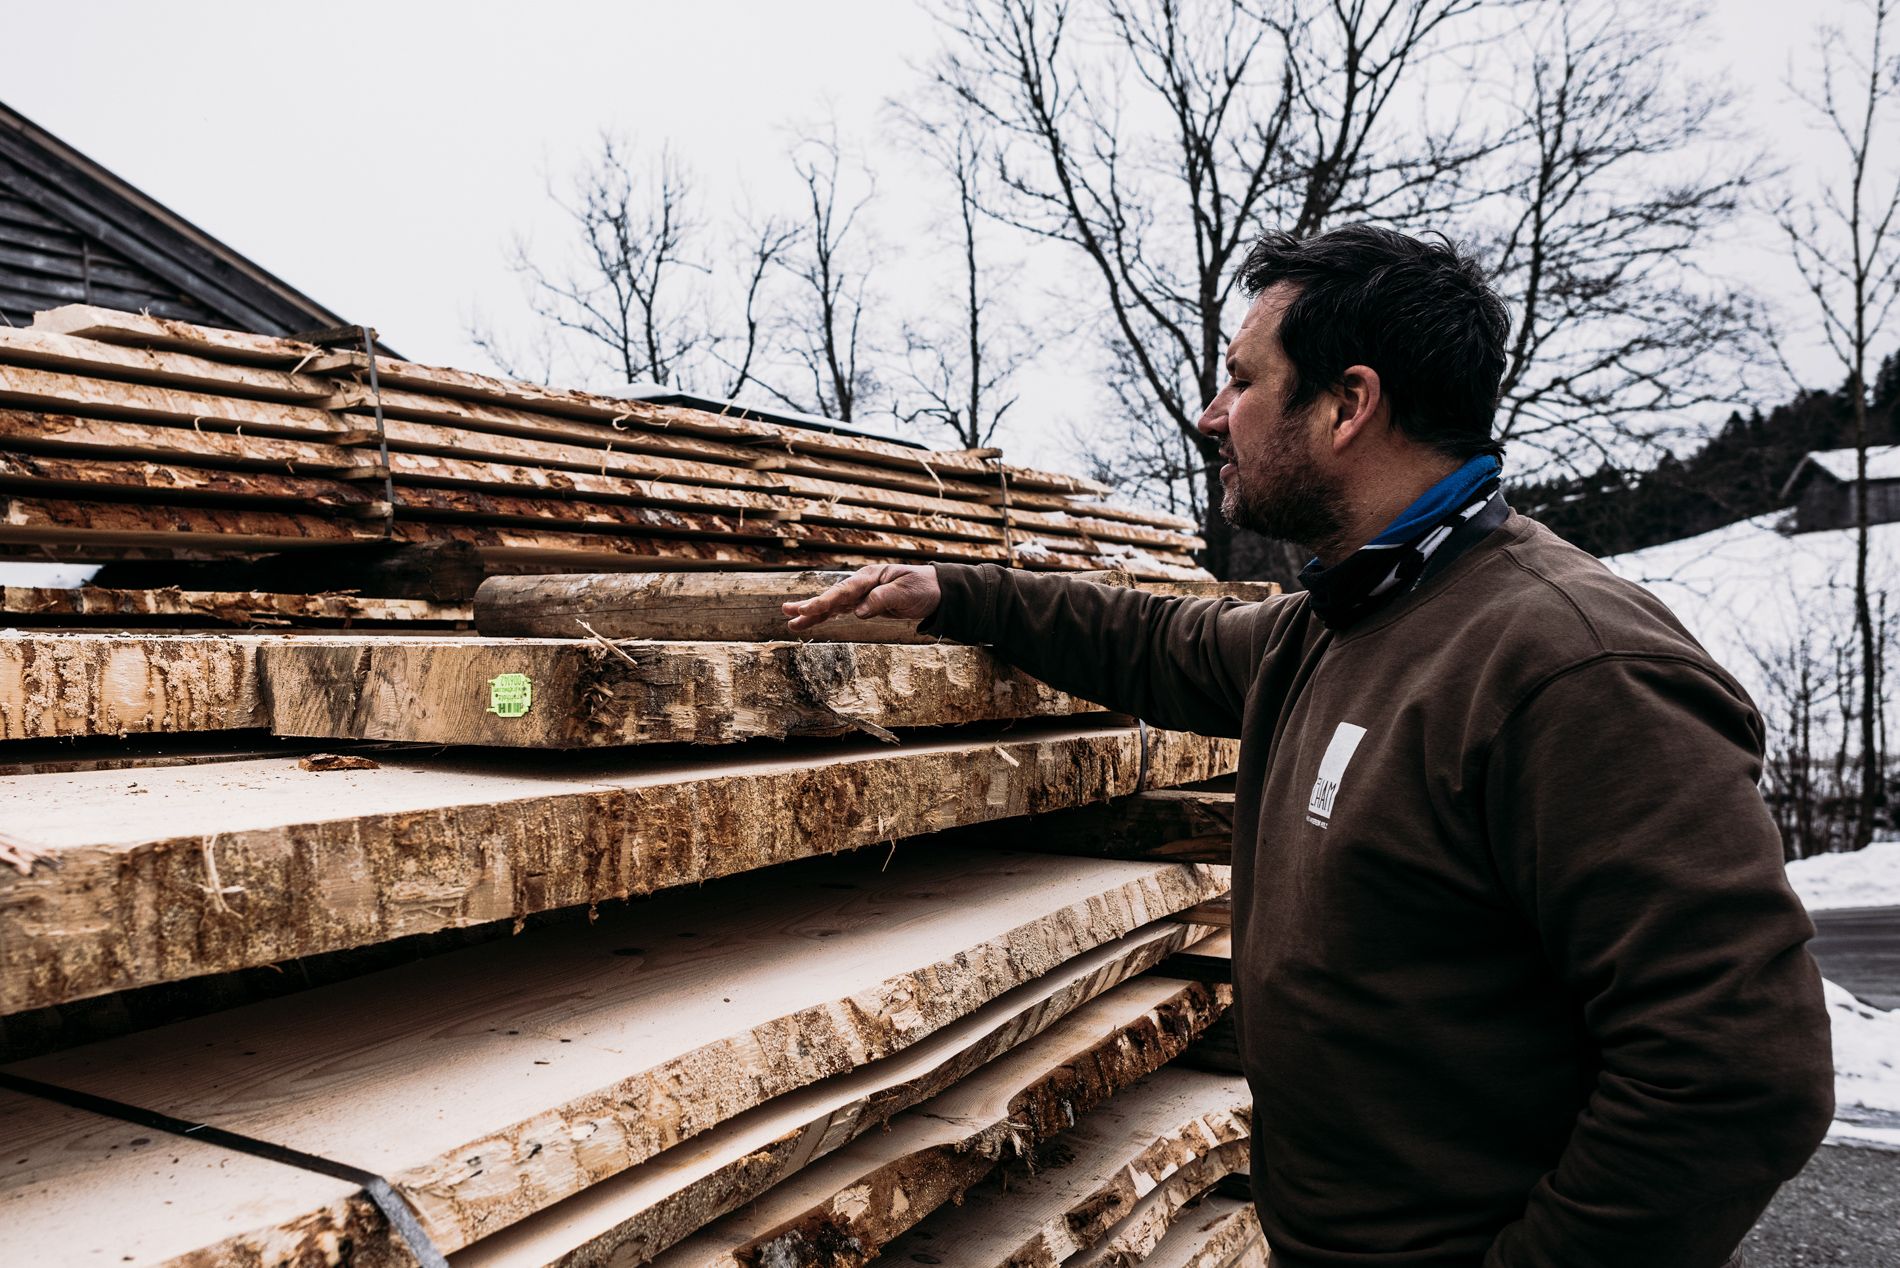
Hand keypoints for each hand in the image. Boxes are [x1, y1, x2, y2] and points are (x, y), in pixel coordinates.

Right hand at [783, 564, 941, 631]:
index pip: (843, 591)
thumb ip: (881, 599)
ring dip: (812, 613)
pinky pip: (841, 611)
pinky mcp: (865, 604)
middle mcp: (862, 584)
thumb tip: (858, 611)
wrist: (936, 591)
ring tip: (791, 621)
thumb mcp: (905, 592)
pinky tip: (811, 621)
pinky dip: (826, 616)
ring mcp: (862, 594)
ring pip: (832, 606)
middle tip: (786, 611)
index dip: (824, 601)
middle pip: (831, 596)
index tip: (809, 610)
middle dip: (809, 605)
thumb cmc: (922, 588)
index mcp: (870, 577)